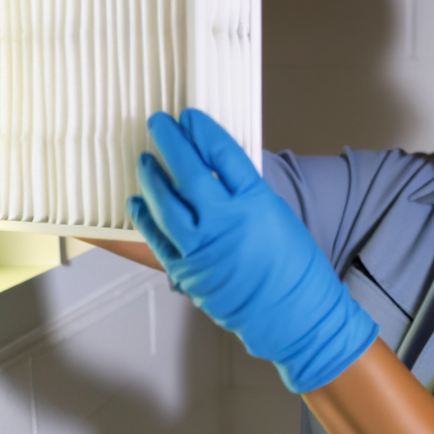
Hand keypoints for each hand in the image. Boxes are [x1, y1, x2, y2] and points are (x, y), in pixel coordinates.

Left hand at [128, 110, 378, 392]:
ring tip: (145, 160)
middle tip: (159, 123)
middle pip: (189, 171)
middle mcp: (225, 222)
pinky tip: (137, 201)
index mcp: (255, 203)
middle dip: (171, 142)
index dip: (202, 131)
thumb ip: (245, 192)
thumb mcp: (277, 216)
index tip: (189, 117)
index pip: (221, 153)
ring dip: (152, 178)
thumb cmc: (296, 269)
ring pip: (165, 203)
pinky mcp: (188, 272)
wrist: (296, 316)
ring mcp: (202, 249)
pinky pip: (158, 239)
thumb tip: (214, 169)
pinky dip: (145, 218)